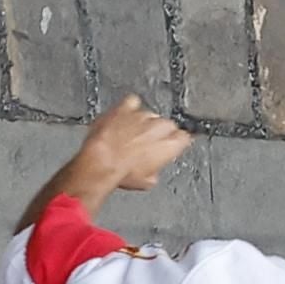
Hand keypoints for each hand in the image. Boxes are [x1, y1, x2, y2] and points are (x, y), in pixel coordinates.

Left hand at [76, 94, 191, 191]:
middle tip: (144, 145)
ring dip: (141, 123)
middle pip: (166, 125)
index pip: (183, 137)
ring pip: (149, 115)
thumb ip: (156, 168)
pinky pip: (132, 102)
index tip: (168, 146)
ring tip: (128, 135)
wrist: (101, 163)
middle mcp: (160, 126)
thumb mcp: (147, 181)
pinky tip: (122, 118)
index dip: (175, 142)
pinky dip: (128, 109)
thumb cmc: (123, 173)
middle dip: (158, 133)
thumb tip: (151, 169)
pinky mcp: (125, 107)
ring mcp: (142, 115)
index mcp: (171, 144)